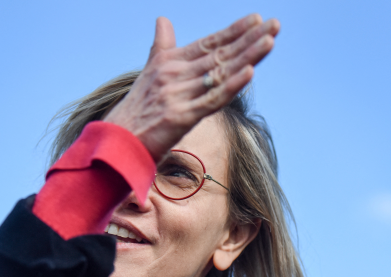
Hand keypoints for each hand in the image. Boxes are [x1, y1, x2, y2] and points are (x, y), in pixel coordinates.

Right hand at [104, 14, 278, 160]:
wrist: (115, 143)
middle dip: (249, 39)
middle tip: (275, 25)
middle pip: (219, 54)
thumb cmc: (134, 112)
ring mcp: (177, 95)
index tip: (257, 19)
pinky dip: (231, 87)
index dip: (233, 32)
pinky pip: (211, 100)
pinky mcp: (180, 118)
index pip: (208, 43)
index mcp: (168, 63)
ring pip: (219, 73)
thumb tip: (163, 20)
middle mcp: (174, 74)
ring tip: (269, 41)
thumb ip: (160, 47)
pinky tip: (249, 74)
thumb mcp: (148, 74)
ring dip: (246, 57)